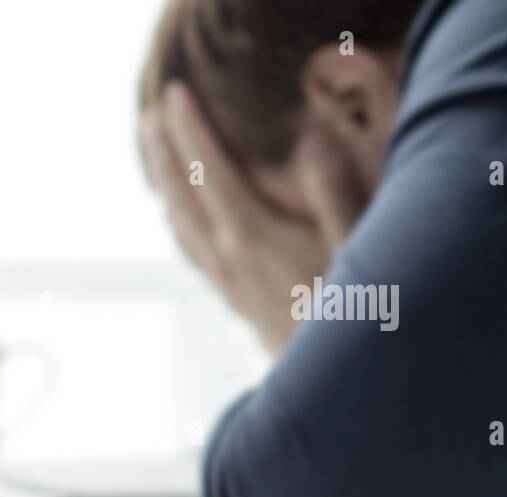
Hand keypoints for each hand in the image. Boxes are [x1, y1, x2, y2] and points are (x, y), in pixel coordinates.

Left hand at [139, 83, 365, 355]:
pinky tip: (176, 218)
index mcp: (254, 238)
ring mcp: (230, 282)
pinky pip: (194, 253)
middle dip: (163, 152)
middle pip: (182, 195)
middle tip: (147, 116)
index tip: (173, 94)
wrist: (336, 393)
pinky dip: (179, 224)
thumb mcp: (359, 249)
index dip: (191, 129)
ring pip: (181, 225)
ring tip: (154, 156)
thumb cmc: (359, 317)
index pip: (211, 171)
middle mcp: (230, 259)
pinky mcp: (237, 301)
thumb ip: (334, 194)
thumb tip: (311, 140)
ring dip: (165, 186)